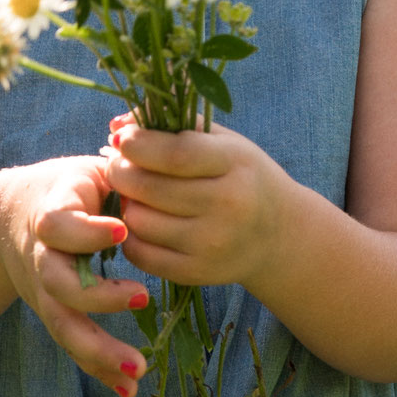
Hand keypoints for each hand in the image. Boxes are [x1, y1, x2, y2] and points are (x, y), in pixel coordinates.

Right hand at [0, 156, 150, 396]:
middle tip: (144, 296)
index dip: (86, 230)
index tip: (124, 229)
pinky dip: (100, 369)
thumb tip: (145, 134)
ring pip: (64, 324)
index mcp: (50, 214)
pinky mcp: (54, 313)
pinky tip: (129, 387)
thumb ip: (117, 160)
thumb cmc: (68, 186)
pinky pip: (74, 343)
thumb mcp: (86, 168)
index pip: (59, 224)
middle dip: (98, 295)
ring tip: (139, 367)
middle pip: (58, 283)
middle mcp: (42, 257)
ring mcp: (45, 290)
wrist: (11, 217)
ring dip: (100, 349)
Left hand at [103, 113, 292, 288]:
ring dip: (126, 203)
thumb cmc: (243, 177)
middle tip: (117, 165)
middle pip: (150, 188)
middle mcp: (228, 205)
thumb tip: (117, 125)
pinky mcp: (198, 272)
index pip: (177, 154)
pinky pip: (142, 254)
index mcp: (235, 164)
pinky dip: (131, 235)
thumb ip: (176, 125)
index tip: (121, 139)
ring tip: (135, 193)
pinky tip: (142, 221)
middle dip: (121, 171)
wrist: (279, 235)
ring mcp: (212, 243)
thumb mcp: (225, 142)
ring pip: (140, 222)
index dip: (138, 144)